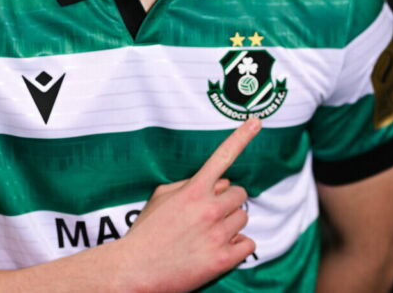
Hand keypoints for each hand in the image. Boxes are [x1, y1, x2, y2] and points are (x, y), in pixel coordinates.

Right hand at [117, 117, 260, 292]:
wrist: (135, 271)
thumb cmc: (146, 233)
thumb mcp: (161, 198)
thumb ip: (189, 184)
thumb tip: (217, 182)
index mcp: (193, 190)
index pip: (223, 156)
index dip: (242, 137)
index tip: (257, 121)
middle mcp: (209, 209)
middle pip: (239, 193)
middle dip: (227, 201)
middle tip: (208, 214)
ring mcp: (217, 234)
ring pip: (244, 218)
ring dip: (231, 224)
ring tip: (207, 234)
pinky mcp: (223, 259)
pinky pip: (249, 244)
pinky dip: (237, 247)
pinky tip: (217, 249)